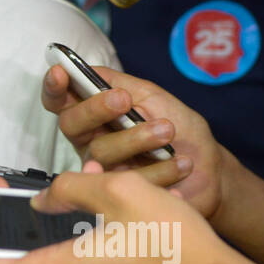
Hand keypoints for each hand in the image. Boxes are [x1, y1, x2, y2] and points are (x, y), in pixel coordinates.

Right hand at [41, 64, 231, 224]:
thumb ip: (119, 82)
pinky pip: (126, 182)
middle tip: (124, 100)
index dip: (53, 88)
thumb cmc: (180, 129)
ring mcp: (102, 169)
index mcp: (93, 114)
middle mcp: (91, 140)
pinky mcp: (119, 195)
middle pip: (71, 124)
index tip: (60, 73)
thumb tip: (86, 68)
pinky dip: (159, 168)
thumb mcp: (152, 96)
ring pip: (100, 152)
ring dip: (136, 138)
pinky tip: (181, 162)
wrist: (209, 168)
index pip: (61, 101)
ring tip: (167, 131)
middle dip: (95, 108)